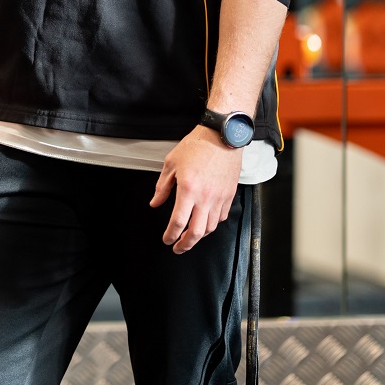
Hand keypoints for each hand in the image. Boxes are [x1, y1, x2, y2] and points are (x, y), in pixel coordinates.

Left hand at [150, 126, 241, 253]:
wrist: (222, 136)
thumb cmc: (196, 146)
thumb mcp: (171, 164)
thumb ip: (162, 187)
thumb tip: (155, 203)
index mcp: (188, 189)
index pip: (178, 222)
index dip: (170, 235)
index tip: (167, 240)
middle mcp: (205, 197)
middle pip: (197, 232)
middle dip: (186, 245)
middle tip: (178, 248)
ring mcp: (219, 197)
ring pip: (210, 227)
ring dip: (199, 236)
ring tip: (190, 236)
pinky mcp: (229, 195)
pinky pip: (221, 217)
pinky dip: (212, 224)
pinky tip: (205, 222)